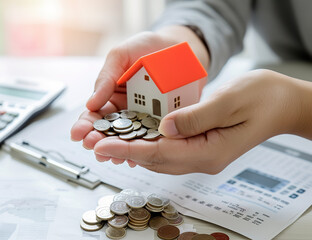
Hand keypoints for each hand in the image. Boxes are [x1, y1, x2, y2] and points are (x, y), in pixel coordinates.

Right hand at [70, 26, 209, 166]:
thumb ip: (106, 77)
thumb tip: (91, 103)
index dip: (85, 125)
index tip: (78, 133)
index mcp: (112, 97)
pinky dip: (146, 148)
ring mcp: (146, 118)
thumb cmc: (147, 48)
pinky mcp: (166, 121)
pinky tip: (138, 156)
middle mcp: (128, 111)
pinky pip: (155, 137)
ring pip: (131, 139)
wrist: (179, 47)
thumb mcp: (121, 56)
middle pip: (110, 131)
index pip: (95, 115)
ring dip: (119, 150)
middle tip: (93, 146)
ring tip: (113, 156)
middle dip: (99, 141)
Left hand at [93, 69, 305, 173]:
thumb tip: (164, 127)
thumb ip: (196, 117)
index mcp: (209, 152)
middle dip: (122, 151)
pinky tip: (132, 136)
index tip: (101, 146)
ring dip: (131, 149)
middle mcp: (202, 159)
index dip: (128, 150)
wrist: (282, 104)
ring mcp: (200, 155)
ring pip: (158, 157)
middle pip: (155, 159)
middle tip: (93, 143)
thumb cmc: (262, 98)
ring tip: (105, 140)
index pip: (160, 154)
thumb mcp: (230, 100)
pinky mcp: (199, 146)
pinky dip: (146, 143)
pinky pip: (167, 149)